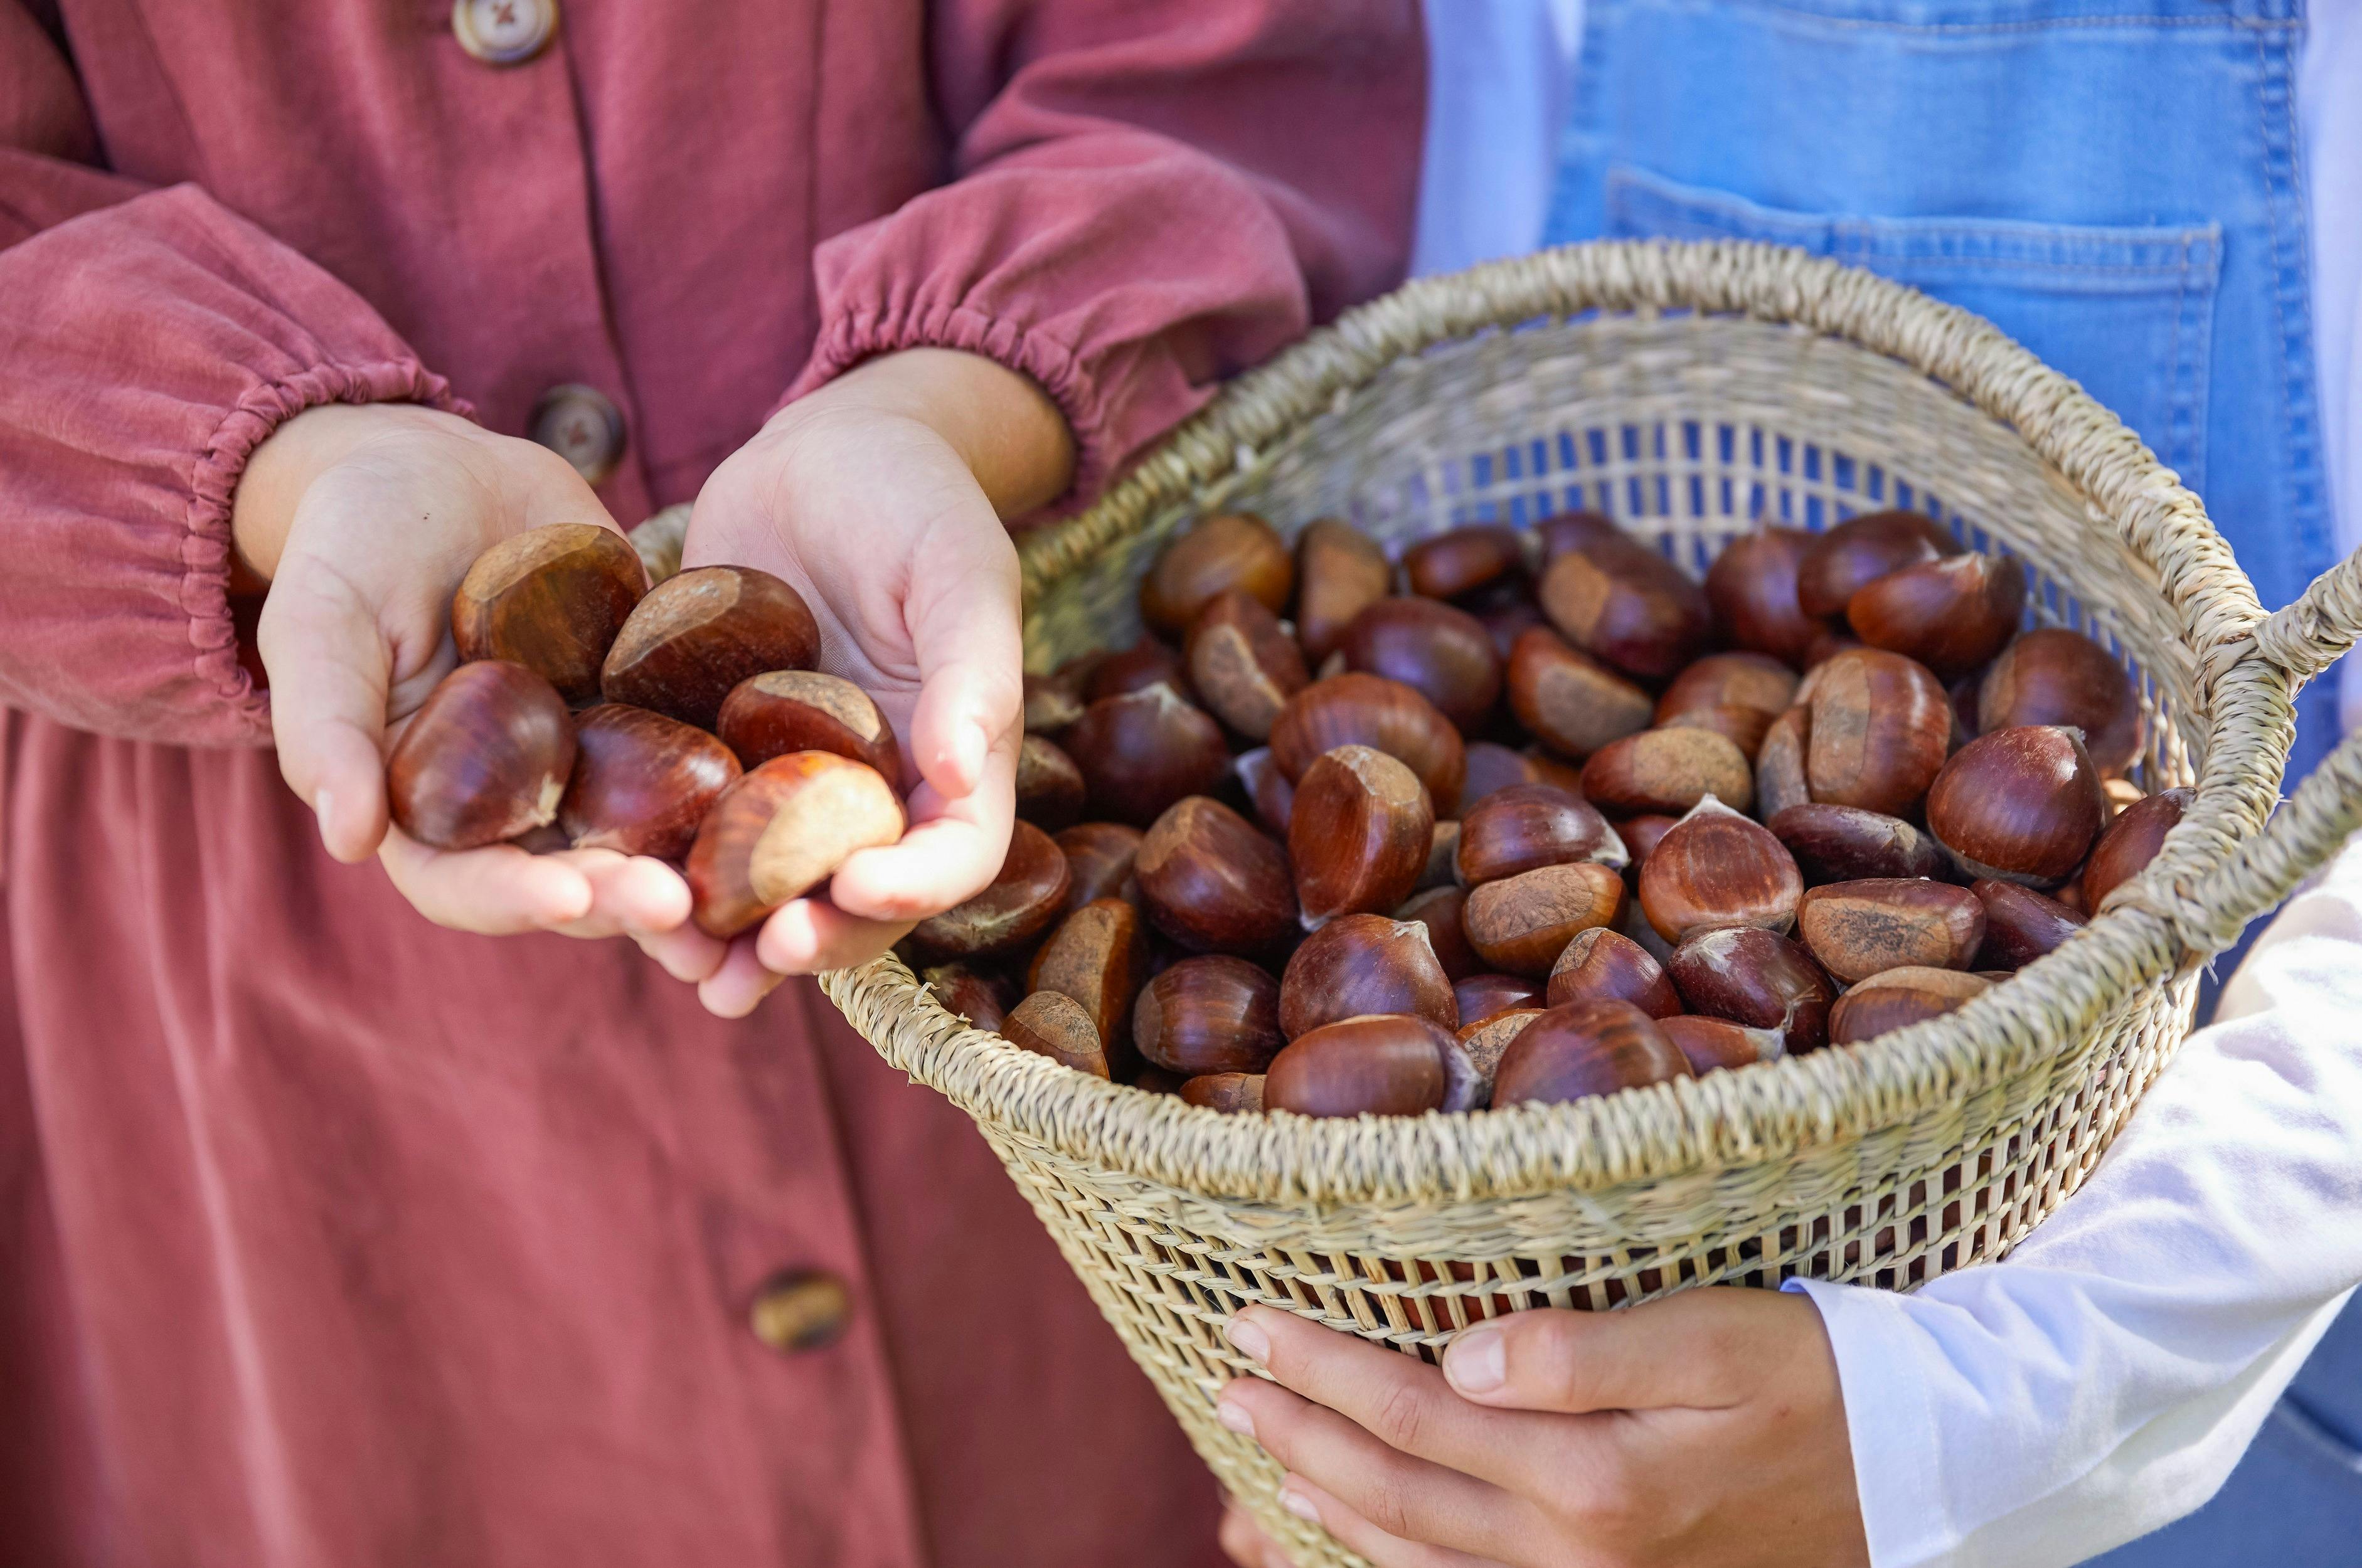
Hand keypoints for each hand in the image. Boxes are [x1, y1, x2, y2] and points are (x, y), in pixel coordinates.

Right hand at [238, 403, 705, 972]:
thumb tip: (346, 839)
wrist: (440, 469)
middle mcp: (520, 804)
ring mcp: (594, 762)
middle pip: (575, 879)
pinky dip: (745, 783)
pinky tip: (793, 788)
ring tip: (747, 875)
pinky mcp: (656, 712)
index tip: (571, 901)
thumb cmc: (356, 542)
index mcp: (427, 808)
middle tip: (682, 902)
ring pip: (651, 836)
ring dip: (697, 864)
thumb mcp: (321, 618)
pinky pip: (704, 757)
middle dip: (626, 898)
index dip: (515, 901)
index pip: (467, 883)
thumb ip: (325, 723)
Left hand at [678, 348, 1072, 1015]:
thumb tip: (963, 772)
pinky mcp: (711, 754)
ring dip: (729, 938)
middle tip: (761, 956)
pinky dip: (659, 872)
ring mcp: (788, 781)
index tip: (856, 888)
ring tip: (685, 968)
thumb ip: (973, 668)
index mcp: (953, 759)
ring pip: (768, 888)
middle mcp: (874, 790)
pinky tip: (614, 895)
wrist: (820, 453)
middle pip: (857, 900)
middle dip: (813, 938)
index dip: (915, 888)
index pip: (954, 853)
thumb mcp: (958, 566)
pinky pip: (687, 830)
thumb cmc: (913, 497)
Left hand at [1213, 1290, 1866, 1567]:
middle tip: (1225, 1375)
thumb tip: (1456, 1356)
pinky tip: (1355, 1529)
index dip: (1322, 1367)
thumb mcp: (1716, 1343)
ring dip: (1328, 1500)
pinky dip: (1391, 1559)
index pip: (1412, 1414)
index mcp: (1590, 1481)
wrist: (1921, 1477)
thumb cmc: (1820, 1384)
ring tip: (1261, 1452)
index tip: (1249, 1317)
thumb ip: (1579, 1353)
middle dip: (1299, 1430)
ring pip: (1417, 1555)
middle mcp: (1573, 1555)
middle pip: (1395, 1491)